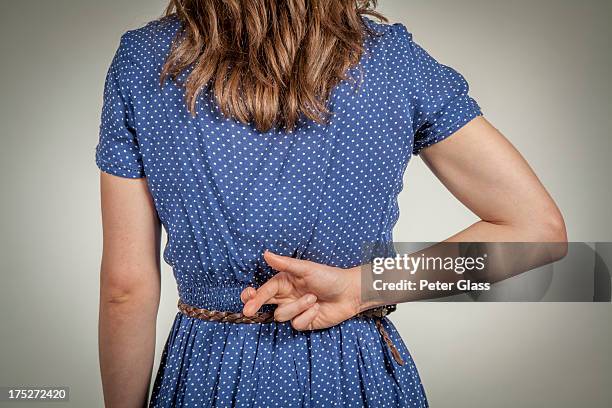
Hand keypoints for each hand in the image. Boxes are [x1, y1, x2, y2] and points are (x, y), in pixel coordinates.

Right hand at [240, 250, 362, 330]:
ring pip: (282, 315)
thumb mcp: (306, 268)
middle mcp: (287, 297)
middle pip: (264, 304)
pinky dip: (307, 316)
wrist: (350, 293)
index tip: (247, 300)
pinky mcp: (304, 322)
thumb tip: (266, 253)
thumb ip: (285, 263)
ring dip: (298, 307)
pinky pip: (297, 324)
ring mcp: (295, 310)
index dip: (253, 296)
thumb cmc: (329, 277)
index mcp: (284, 282)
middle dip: (255, 306)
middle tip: (249, 310)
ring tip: (313, 298)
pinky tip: (317, 309)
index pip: (264, 290)